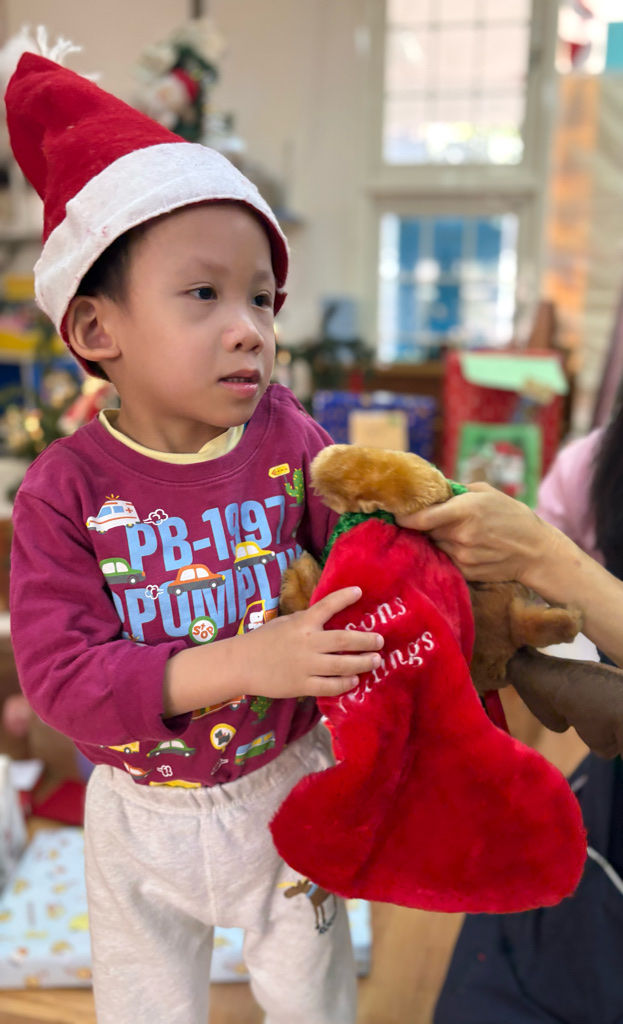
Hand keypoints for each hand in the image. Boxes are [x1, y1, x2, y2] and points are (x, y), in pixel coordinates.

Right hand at [243, 586, 384, 698]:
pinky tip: (354, 680)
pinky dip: (345, 683)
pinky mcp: (302, 685)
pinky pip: (330, 686)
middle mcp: (308, 642)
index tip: (359, 591)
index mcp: (302, 623)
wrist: (242, 664)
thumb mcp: (286, 622)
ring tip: (375, 661)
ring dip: (363, 663)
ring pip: (343, 666)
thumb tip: (329, 616)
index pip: (327, 606)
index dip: (344, 597)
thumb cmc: (265, 640)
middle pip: (345, 640)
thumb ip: (307, 621)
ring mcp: (306, 665)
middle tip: (380, 641)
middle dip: (366, 641)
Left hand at [396, 483, 554, 584]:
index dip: (406, 516)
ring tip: (453, 532)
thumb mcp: (487, 492)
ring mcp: (463, 556)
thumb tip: (433, 490)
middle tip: (431, 519)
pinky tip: (461, 546)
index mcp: (466, 510)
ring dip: (437, 539)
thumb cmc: (512, 516)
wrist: (536, 551)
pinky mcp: (466, 572)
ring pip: (435, 545)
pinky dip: (448, 552)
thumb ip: (457, 491)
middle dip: (425, 525)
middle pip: (426, 531)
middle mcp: (462, 535)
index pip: (424, 518)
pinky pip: (446, 559)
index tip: (396, 513)